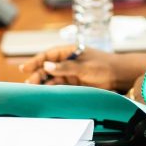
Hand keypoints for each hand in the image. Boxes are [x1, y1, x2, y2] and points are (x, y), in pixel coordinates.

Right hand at [19, 46, 145, 91]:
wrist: (121, 77)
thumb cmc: (105, 67)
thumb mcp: (84, 67)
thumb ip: (65, 68)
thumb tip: (46, 67)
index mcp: (71, 52)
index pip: (49, 55)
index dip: (36, 61)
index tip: (25, 68)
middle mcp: (69, 62)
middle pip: (48, 68)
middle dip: (37, 74)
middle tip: (29, 83)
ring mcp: (72, 73)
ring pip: (52, 78)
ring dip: (43, 83)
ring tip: (33, 90)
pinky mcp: (75, 84)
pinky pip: (60, 86)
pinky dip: (52, 89)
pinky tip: (45, 93)